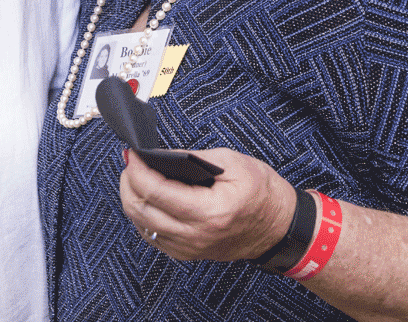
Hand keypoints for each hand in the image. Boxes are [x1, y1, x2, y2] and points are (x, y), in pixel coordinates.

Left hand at [118, 147, 296, 262]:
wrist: (279, 228)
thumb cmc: (262, 194)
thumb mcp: (232, 162)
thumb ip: (192, 157)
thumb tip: (158, 155)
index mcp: (210, 211)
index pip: (156, 191)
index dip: (137, 170)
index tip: (132, 153)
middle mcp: (196, 235)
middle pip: (141, 210)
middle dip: (128, 182)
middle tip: (131, 163)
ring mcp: (189, 248)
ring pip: (141, 225)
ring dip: (132, 199)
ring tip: (135, 177)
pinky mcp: (186, 253)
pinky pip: (151, 236)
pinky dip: (142, 216)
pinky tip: (146, 198)